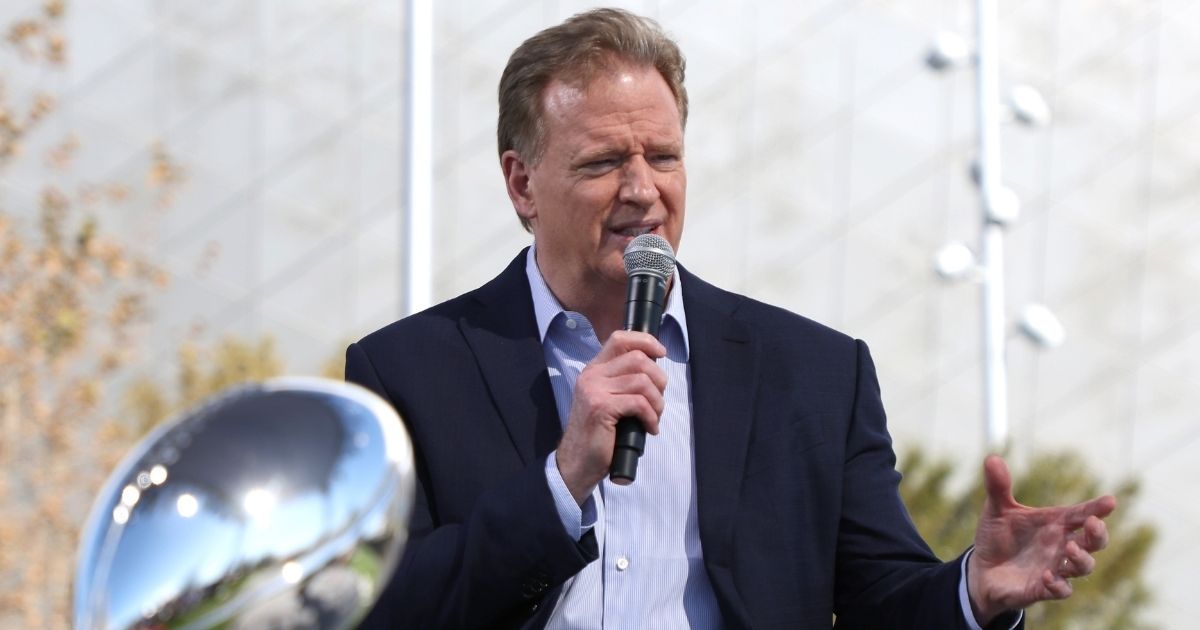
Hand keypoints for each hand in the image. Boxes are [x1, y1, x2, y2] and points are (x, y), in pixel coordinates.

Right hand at [555, 331, 666, 503]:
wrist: (576, 463)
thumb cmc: (598, 435)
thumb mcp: (607, 400)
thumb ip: (622, 382)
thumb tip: (654, 370)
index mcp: (594, 370)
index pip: (619, 339)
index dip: (645, 341)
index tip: (660, 352)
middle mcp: (592, 376)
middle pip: (638, 358)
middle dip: (658, 379)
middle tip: (658, 401)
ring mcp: (594, 390)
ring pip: (642, 381)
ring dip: (657, 401)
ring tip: (654, 417)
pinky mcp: (601, 408)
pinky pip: (639, 403)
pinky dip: (651, 416)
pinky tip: (650, 428)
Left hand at [967, 455, 1115, 624]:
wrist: (981, 569)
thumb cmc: (997, 537)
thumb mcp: (996, 510)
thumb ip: (998, 487)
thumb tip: (991, 458)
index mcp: (1055, 523)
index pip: (1082, 514)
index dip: (1097, 508)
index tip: (1110, 501)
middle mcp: (1060, 545)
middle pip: (1094, 542)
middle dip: (1099, 534)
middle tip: (1093, 524)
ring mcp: (1055, 567)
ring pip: (1083, 567)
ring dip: (1081, 559)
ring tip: (1069, 547)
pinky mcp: (1042, 589)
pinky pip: (1061, 591)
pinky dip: (1057, 585)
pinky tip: (1046, 575)